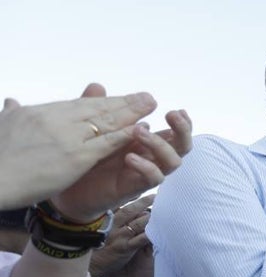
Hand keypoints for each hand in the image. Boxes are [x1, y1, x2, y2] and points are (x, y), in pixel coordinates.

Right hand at [0, 87, 157, 209]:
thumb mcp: (3, 125)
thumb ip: (12, 113)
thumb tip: (11, 101)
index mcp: (38, 112)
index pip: (77, 105)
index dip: (101, 101)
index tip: (119, 97)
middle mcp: (56, 120)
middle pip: (96, 109)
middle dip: (123, 102)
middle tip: (146, 96)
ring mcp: (67, 138)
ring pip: (105, 122)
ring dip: (131, 113)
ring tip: (150, 105)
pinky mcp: (75, 157)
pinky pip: (105, 144)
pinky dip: (123, 135)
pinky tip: (139, 130)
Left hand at [51, 84, 191, 220]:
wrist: (71, 190)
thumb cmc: (87, 160)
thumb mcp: (92, 131)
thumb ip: (96, 109)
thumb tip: (97, 86)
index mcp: (147, 142)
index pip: (174, 132)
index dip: (182, 122)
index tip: (177, 110)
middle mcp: (152, 157)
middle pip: (182, 146)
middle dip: (182, 130)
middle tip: (170, 114)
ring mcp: (146, 172)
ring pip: (172, 161)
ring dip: (160, 144)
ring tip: (140, 131)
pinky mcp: (136, 187)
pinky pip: (153, 178)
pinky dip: (145, 166)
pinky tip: (130, 157)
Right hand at [89, 195, 153, 276]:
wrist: (89, 266)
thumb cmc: (94, 244)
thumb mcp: (97, 225)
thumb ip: (110, 213)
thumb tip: (125, 198)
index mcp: (103, 217)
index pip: (117, 202)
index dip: (130, 194)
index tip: (140, 188)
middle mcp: (111, 224)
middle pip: (130, 210)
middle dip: (144, 202)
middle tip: (157, 196)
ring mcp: (118, 236)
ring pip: (138, 223)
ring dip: (151, 217)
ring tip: (163, 211)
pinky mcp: (125, 248)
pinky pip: (141, 239)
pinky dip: (151, 233)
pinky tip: (160, 230)